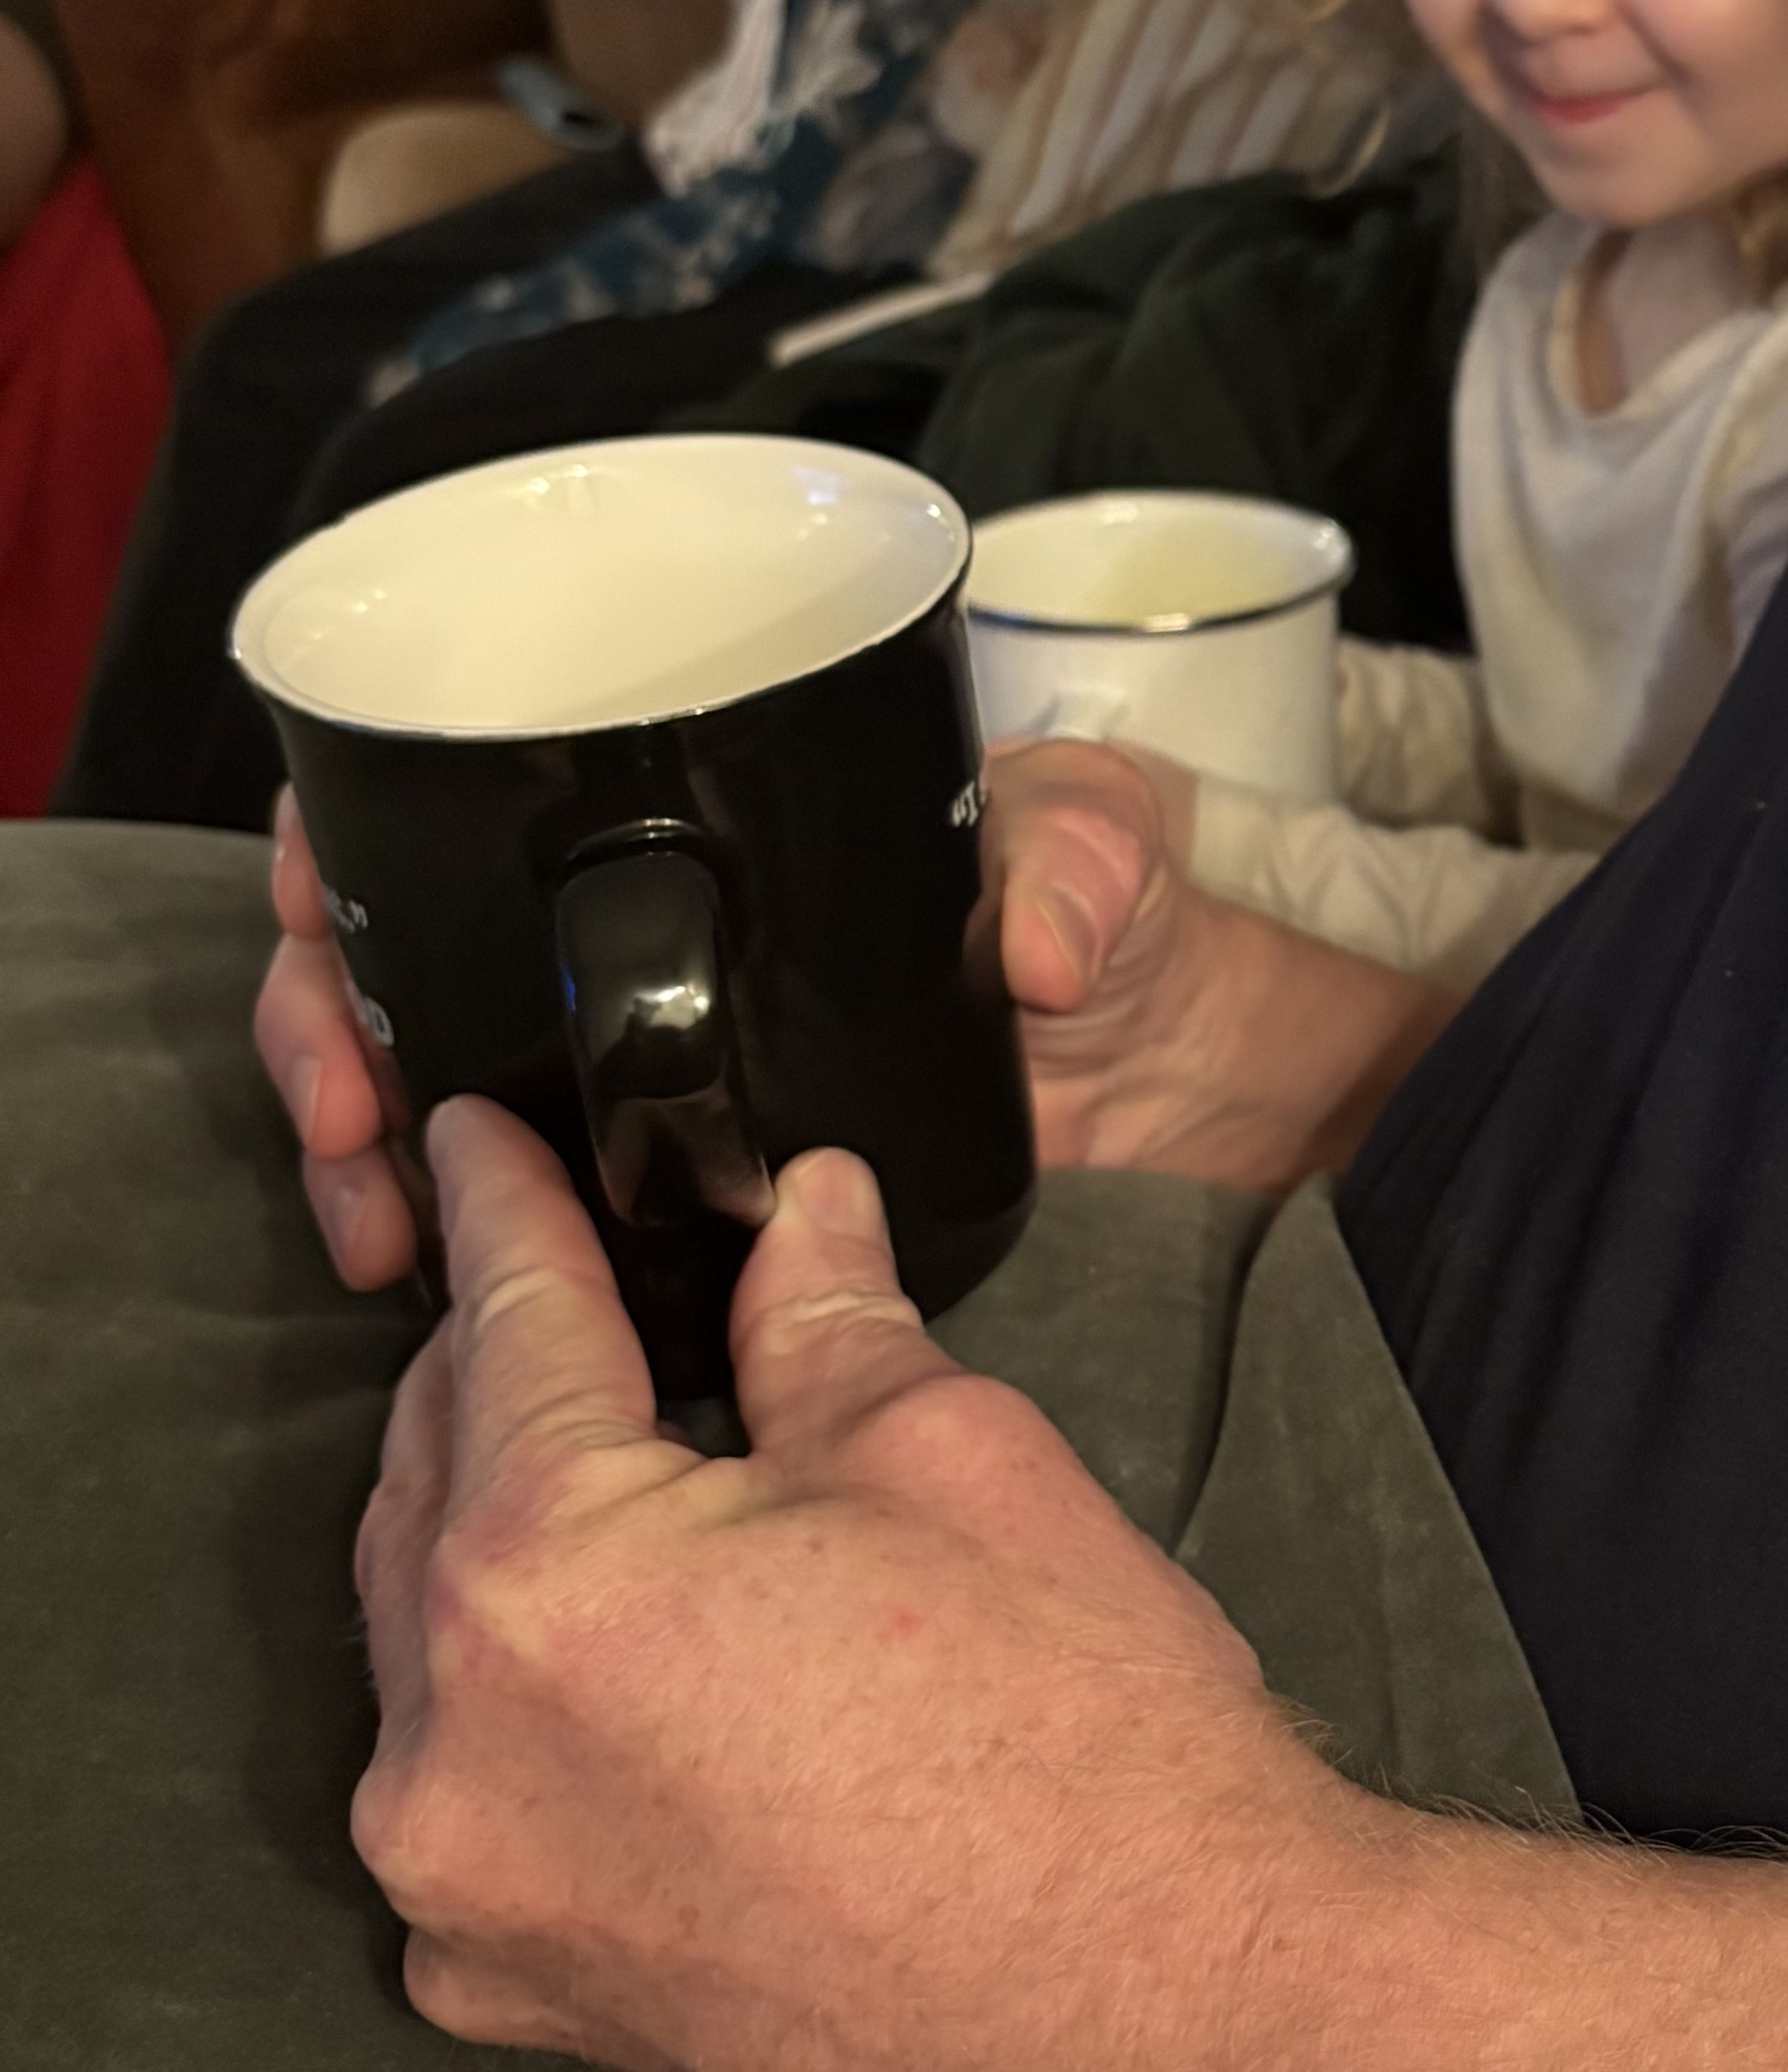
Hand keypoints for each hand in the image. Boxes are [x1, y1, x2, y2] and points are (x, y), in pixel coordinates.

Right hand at [262, 746, 1245, 1292]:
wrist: (1175, 1056)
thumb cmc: (1121, 908)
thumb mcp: (1105, 843)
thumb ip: (1081, 864)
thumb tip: (1037, 939)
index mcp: (705, 803)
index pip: (457, 792)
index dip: (352, 858)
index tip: (328, 942)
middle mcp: (649, 922)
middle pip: (405, 949)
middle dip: (335, 1033)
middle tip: (354, 1126)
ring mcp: (654, 1049)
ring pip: (438, 1075)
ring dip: (378, 1148)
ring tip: (383, 1228)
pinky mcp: (684, 1166)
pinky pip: (526, 1192)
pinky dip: (463, 1233)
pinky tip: (440, 1279)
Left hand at [350, 1098, 1365, 2071]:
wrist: (1171, 2028)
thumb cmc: (1081, 1753)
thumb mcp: (952, 1458)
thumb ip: (824, 1323)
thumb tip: (795, 1217)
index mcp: (545, 1584)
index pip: (503, 1331)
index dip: (502, 1207)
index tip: (476, 1141)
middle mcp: (456, 1760)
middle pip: (432, 1487)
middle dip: (501, 1365)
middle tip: (574, 1273)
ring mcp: (477, 1904)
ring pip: (434, 1648)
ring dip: (504, 1530)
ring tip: (623, 1447)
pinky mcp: (532, 1999)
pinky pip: (482, 1798)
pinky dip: (532, 1696)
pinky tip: (651, 1645)